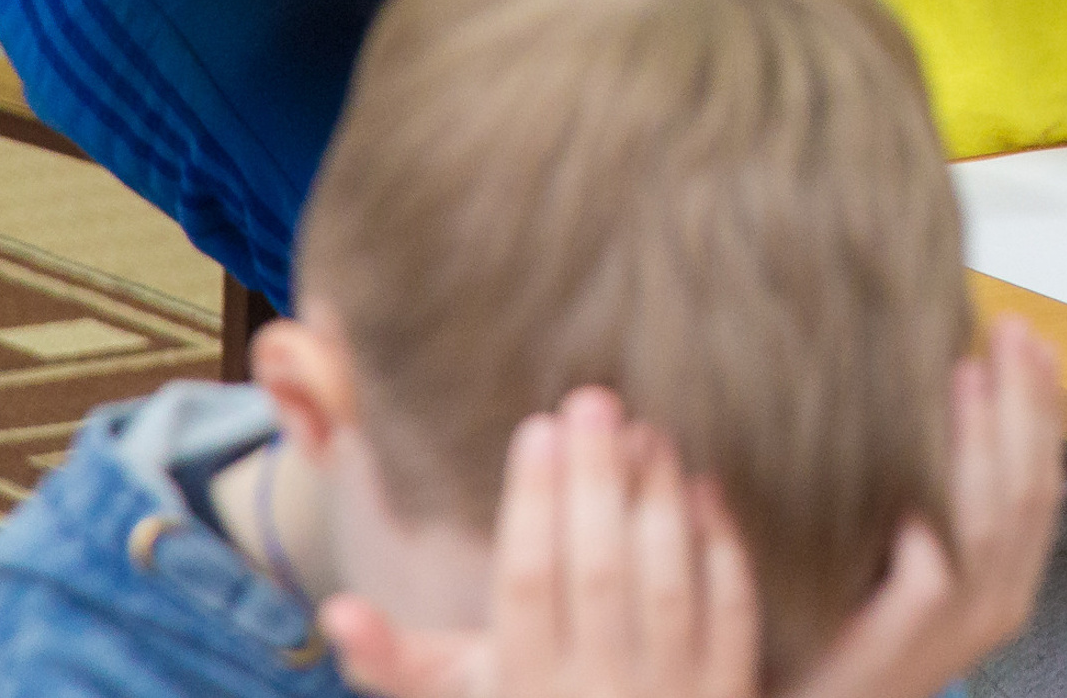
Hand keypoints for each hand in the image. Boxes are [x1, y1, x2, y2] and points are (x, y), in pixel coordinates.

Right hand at [321, 389, 757, 697]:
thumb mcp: (463, 692)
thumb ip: (399, 659)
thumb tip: (336, 610)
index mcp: (522, 689)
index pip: (525, 584)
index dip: (533, 503)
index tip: (539, 425)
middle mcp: (595, 695)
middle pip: (598, 572)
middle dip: (595, 480)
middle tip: (594, 398)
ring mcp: (668, 693)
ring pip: (667, 583)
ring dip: (657, 499)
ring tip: (646, 429)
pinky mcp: (728, 690)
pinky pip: (730, 609)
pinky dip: (719, 544)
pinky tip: (702, 483)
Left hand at [797, 317, 1065, 697]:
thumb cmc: (851, 639)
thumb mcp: (915, 569)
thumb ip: (939, 503)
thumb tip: (952, 396)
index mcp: (1005, 585)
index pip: (1044, 484)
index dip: (1045, 411)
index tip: (1037, 347)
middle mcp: (996, 602)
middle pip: (1030, 483)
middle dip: (1028, 398)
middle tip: (1013, 329)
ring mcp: (960, 619)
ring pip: (999, 506)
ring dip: (993, 426)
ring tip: (978, 362)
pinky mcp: (914, 629)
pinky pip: (943, 545)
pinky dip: (953, 478)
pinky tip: (936, 431)